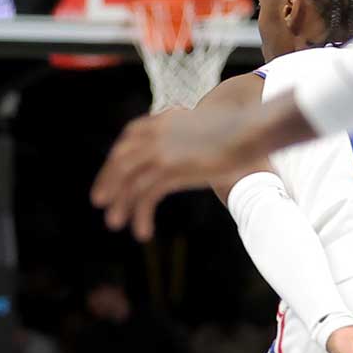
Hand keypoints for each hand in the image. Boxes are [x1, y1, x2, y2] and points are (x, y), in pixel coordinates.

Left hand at [92, 106, 265, 240]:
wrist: (252, 128)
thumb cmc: (237, 131)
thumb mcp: (202, 129)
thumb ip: (185, 138)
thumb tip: (184, 153)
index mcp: (161, 121)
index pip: (127, 140)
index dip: (115, 160)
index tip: (111, 176)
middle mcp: (156, 133)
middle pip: (120, 160)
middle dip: (108, 181)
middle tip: (100, 202)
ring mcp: (162, 150)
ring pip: (128, 180)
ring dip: (120, 203)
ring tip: (115, 223)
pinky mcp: (172, 168)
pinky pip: (146, 196)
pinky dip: (141, 215)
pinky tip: (143, 231)